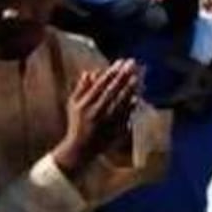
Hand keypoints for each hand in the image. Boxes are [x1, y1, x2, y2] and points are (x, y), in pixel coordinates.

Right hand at [52, 60, 140, 176]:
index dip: (112, 72)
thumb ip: (81, 88)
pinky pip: (125, 115)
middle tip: (132, 64)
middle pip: (112, 91)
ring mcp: (106, 122)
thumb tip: (90, 72)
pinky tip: (138, 96)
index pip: (101, 84)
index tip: (121, 62)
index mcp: (85, 104)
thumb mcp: (73, 104)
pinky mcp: (114, 130)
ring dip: (130, 89)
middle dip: (123, 76)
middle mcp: (96, 112)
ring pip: (121, 102)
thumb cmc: (76, 123)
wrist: (80, 149)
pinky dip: (131, 105)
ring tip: (137, 76)